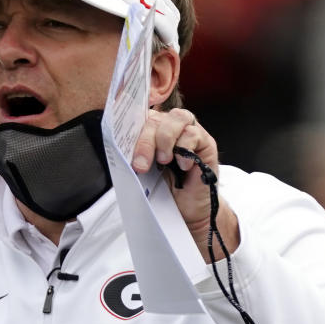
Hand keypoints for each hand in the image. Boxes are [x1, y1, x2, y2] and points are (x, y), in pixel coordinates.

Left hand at [132, 107, 239, 261]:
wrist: (185, 209)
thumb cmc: (164, 188)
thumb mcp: (143, 170)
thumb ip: (134, 155)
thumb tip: (119, 149)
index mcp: (151, 130)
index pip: (139, 115)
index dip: (131, 120)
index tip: (123, 141)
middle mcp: (170, 126)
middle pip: (156, 119)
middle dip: (145, 142)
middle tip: (141, 165)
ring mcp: (189, 131)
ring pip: (177, 118)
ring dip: (165, 140)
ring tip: (164, 162)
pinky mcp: (206, 142)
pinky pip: (194, 133)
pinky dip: (185, 149)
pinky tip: (182, 166)